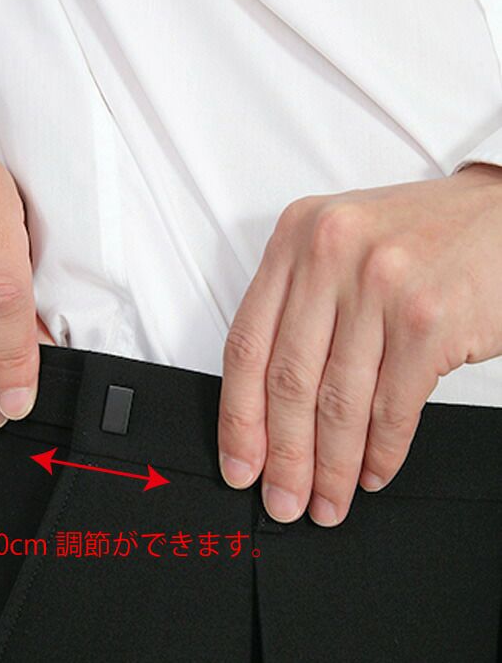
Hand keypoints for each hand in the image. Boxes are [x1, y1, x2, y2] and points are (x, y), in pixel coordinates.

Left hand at [218, 164, 501, 525]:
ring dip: (332, 465)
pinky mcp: (427, 318)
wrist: (498, 215)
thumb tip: (268, 410)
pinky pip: (391, 404)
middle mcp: (328, 255)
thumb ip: (297, 310)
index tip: (239, 463)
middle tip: (284, 499)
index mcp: (294, 239)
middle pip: (288, 379)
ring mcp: (379, 285)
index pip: (246, 344)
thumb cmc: (413, 239)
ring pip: (338, 400)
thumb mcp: (337, 252)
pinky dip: (380, 449)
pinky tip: (372, 471)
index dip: (238, 417)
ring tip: (328, 499)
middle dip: (284, 455)